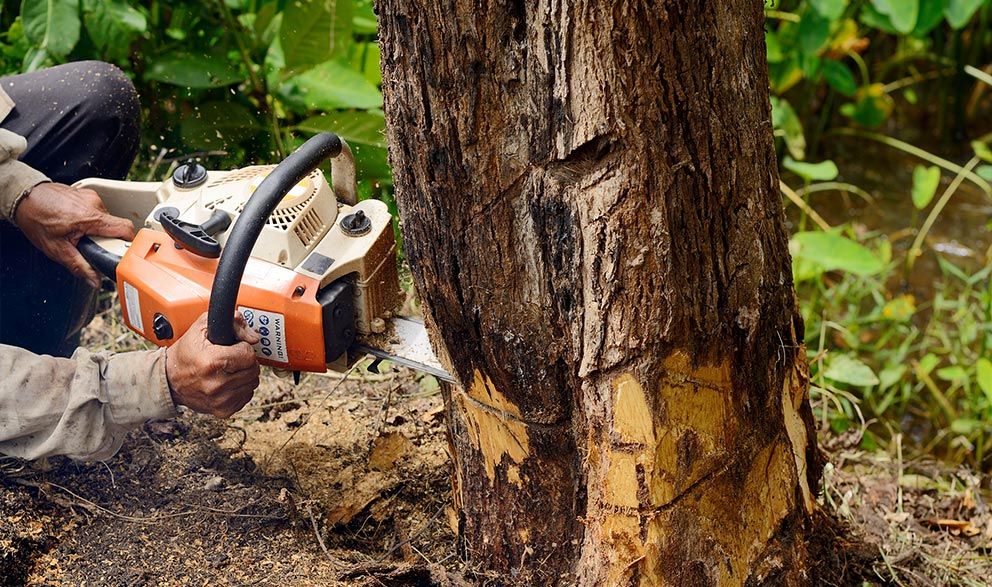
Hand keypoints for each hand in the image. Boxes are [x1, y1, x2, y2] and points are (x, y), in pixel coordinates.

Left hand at [14, 182, 134, 287]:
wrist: (24, 198)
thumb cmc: (36, 219)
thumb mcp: (56, 249)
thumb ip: (78, 266)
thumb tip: (94, 280)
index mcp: (90, 217)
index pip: (125, 229)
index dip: (129, 244)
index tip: (124, 253)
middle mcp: (94, 204)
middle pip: (117, 226)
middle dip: (108, 240)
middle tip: (91, 246)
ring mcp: (91, 197)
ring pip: (108, 220)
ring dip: (99, 230)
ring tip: (80, 233)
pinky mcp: (88, 194)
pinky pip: (99, 211)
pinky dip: (92, 220)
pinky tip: (77, 223)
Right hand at [165, 313, 261, 417]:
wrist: (169, 380)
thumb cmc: (186, 353)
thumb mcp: (202, 328)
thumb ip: (232, 322)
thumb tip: (253, 337)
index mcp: (211, 362)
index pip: (249, 354)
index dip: (242, 347)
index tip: (233, 348)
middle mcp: (216, 384)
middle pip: (253, 369)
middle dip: (245, 361)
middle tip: (232, 358)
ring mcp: (220, 400)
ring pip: (253, 383)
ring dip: (245, 374)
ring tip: (229, 369)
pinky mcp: (222, 411)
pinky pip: (247, 396)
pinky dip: (241, 388)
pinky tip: (228, 382)